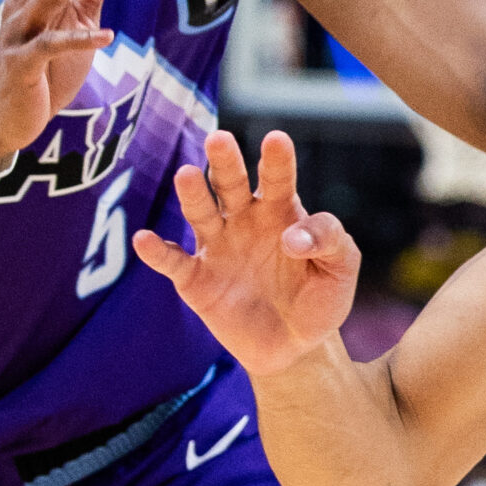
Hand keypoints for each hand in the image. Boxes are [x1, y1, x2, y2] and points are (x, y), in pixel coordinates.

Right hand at [133, 130, 360, 378]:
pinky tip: (145, 239)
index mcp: (281, 212)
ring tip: (188, 175)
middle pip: (231, 185)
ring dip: (193, 194)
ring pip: (200, 213)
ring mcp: (217, 247)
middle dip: (226, 163)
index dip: (277, 160)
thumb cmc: (320, 299)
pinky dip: (157, 251)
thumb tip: (292, 237)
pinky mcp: (195, 279)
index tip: (276, 139)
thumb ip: (330, 242)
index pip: (278, 179)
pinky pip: (172, 261)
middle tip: (220, 139)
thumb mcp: (340, 269)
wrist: (296, 347)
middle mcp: (244, 221)